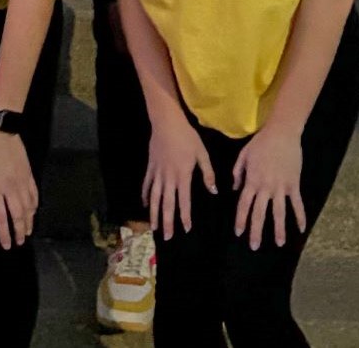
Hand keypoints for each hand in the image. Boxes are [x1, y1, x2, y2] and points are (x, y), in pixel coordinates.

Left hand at [0, 123, 36, 249]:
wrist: (0, 131)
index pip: (1, 218)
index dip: (4, 233)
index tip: (7, 245)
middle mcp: (10, 189)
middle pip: (18, 216)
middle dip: (19, 232)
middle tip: (20, 242)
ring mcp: (22, 182)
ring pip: (29, 207)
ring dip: (29, 221)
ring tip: (28, 232)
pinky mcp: (29, 174)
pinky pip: (34, 194)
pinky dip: (35, 205)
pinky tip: (34, 212)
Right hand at [143, 112, 216, 240]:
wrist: (166, 122)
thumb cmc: (187, 136)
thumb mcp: (202, 153)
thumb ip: (207, 173)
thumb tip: (214, 191)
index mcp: (183, 175)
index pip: (184, 200)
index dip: (185, 216)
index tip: (186, 229)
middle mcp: (169, 177)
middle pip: (167, 203)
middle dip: (167, 221)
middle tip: (167, 237)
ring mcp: (157, 173)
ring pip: (154, 197)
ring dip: (154, 213)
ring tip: (154, 227)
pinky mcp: (150, 167)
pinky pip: (147, 184)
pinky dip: (145, 195)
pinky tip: (145, 205)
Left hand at [232, 122, 305, 249]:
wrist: (281, 133)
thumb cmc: (261, 142)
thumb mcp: (244, 155)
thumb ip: (237, 172)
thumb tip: (234, 188)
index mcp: (252, 180)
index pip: (244, 204)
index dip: (240, 219)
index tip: (238, 233)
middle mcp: (265, 187)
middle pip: (259, 213)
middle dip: (256, 231)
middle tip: (254, 246)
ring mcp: (281, 187)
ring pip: (279, 212)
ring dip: (279, 229)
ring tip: (279, 243)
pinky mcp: (293, 184)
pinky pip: (297, 203)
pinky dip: (300, 216)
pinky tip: (302, 229)